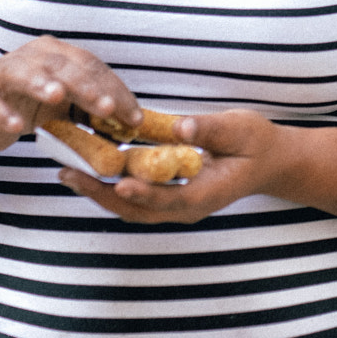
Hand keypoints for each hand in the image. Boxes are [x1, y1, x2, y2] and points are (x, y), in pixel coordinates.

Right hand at [0, 35, 142, 156]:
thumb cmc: (34, 106)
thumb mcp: (69, 107)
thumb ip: (96, 111)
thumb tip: (134, 126)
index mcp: (59, 54)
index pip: (93, 67)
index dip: (116, 90)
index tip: (134, 118)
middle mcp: (32, 57)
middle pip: (63, 66)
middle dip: (87, 87)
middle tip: (107, 107)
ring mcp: (3, 75)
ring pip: (23, 73)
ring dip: (41, 83)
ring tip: (57, 95)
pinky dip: (2, 113)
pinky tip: (15, 125)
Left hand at [57, 109, 288, 223]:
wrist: (269, 163)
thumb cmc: (256, 144)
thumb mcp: (240, 129)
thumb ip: (210, 129)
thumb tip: (181, 127)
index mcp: (207, 193)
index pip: (170, 199)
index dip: (143, 193)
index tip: (118, 182)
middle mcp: (187, 208)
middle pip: (138, 210)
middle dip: (101, 194)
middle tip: (69, 174)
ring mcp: (176, 207)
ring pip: (130, 209)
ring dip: (98, 193)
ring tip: (68, 174)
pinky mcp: (168, 199)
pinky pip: (133, 199)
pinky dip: (109, 188)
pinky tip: (89, 171)